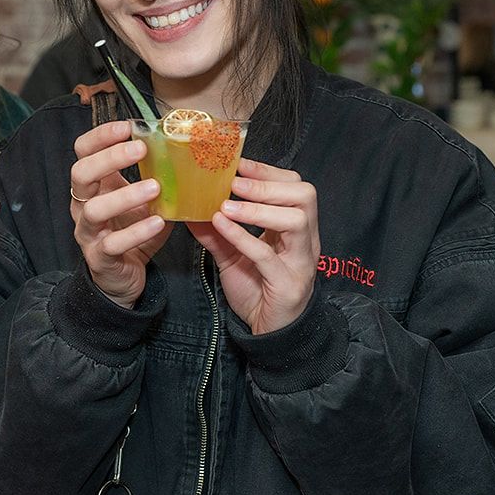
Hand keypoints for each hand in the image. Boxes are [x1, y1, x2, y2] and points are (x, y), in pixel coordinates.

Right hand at [69, 120, 171, 306]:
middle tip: (140, 150)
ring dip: (125, 195)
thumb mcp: (142, 202)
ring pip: (95, 209)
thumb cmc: (132, 231)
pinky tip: (157, 222)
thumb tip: (185, 153)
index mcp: (93, 186)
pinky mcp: (100, 257)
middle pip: (81, 173)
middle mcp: (83, 205)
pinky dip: (136, 231)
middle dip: (109, 158)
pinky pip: (113, 243)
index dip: (100, 136)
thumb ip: (155, 178)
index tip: (127, 127)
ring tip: (155, 188)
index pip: (83, 152)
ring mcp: (88, 232)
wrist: (122, 278)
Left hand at [188, 158, 319, 334]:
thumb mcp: (231, 254)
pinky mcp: (288, 284)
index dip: (268, 171)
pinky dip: (244, 237)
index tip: (237, 163)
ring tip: (226, 206)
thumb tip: (189, 207)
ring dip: (259, 209)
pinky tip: (221, 227)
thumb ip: (215, 231)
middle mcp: (305, 240)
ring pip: (296, 221)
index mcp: (295, 227)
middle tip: (234, 183)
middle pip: (305, 196)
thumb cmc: (256, 288)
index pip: (295, 186)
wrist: (269, 331)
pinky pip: (269, 255)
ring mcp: (300, 261)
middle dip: (268, 185)